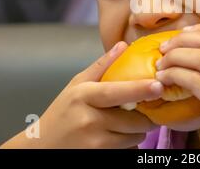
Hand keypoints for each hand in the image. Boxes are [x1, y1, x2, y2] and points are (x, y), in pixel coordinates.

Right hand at [0, 42, 163, 148]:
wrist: (41, 147)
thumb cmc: (62, 112)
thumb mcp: (77, 84)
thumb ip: (102, 66)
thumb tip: (123, 45)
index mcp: (84, 96)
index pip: (116, 92)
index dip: (139, 89)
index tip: (158, 86)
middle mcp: (89, 119)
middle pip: (133, 120)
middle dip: (145, 116)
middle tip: (143, 111)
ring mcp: (93, 142)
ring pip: (133, 137)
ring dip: (137, 131)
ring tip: (126, 124)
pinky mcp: (98, 156)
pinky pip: (126, 149)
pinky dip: (129, 143)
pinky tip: (117, 137)